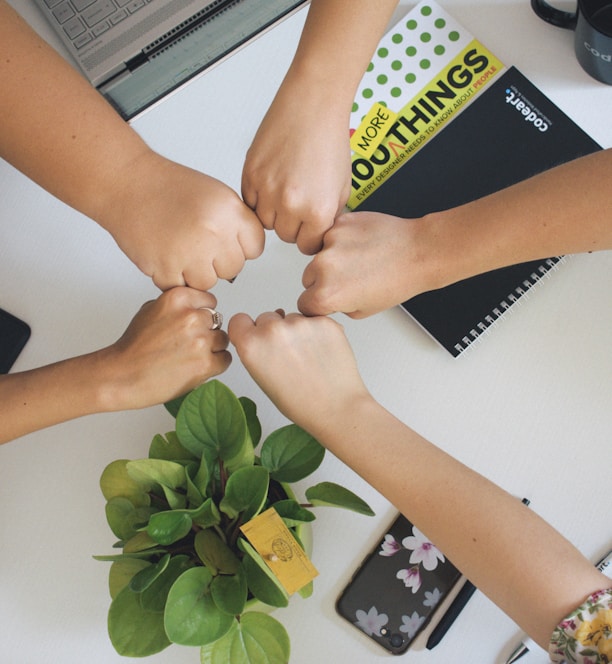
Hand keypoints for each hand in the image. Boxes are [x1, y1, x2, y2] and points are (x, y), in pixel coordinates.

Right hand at [100, 287, 230, 409]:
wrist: (122, 376)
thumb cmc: (133, 347)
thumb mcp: (150, 309)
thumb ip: (177, 305)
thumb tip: (197, 306)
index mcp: (178, 298)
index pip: (210, 301)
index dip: (202, 315)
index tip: (193, 325)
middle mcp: (191, 317)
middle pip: (218, 321)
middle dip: (207, 332)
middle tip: (188, 344)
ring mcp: (200, 341)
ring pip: (223, 340)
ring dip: (212, 349)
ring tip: (190, 357)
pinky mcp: (205, 364)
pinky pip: (225, 360)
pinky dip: (215, 365)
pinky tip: (195, 367)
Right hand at [102, 154, 264, 290]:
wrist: (127, 183)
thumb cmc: (169, 187)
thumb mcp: (216, 195)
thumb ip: (236, 223)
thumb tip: (248, 252)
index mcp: (229, 211)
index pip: (255, 247)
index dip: (240, 246)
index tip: (226, 240)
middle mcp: (212, 232)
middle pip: (233, 269)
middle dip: (218, 261)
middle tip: (198, 243)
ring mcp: (189, 252)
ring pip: (209, 282)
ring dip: (195, 272)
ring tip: (180, 248)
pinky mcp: (165, 268)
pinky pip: (181, 288)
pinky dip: (173, 277)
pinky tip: (166, 254)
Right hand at [228, 310, 367, 431]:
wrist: (336, 407)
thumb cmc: (300, 402)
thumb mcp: (262, 379)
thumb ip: (255, 351)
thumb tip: (260, 331)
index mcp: (251, 345)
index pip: (239, 320)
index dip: (248, 329)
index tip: (256, 337)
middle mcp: (272, 330)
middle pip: (266, 317)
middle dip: (274, 331)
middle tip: (288, 355)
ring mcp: (300, 322)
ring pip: (292, 317)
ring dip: (297, 330)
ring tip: (308, 357)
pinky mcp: (324, 321)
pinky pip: (314, 319)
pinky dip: (317, 331)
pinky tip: (322, 352)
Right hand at [241, 74, 351, 254]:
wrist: (313, 105)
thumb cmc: (329, 138)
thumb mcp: (342, 187)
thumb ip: (329, 215)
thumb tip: (318, 233)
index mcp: (318, 211)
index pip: (308, 245)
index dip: (310, 236)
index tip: (309, 227)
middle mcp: (291, 204)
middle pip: (285, 236)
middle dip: (293, 224)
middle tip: (299, 203)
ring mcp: (267, 190)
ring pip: (265, 222)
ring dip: (274, 212)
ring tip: (286, 190)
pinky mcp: (250, 174)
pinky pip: (250, 202)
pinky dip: (259, 197)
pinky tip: (274, 180)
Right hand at [298, 211, 439, 317]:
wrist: (418, 251)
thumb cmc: (398, 281)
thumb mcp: (362, 310)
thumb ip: (336, 306)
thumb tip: (324, 299)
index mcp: (327, 294)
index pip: (304, 303)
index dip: (318, 304)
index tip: (328, 300)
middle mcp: (324, 267)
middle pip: (308, 278)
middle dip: (323, 280)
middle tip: (349, 279)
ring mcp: (331, 242)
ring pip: (318, 255)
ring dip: (331, 259)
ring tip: (359, 261)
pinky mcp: (340, 223)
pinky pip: (331, 235)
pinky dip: (342, 241)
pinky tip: (361, 246)